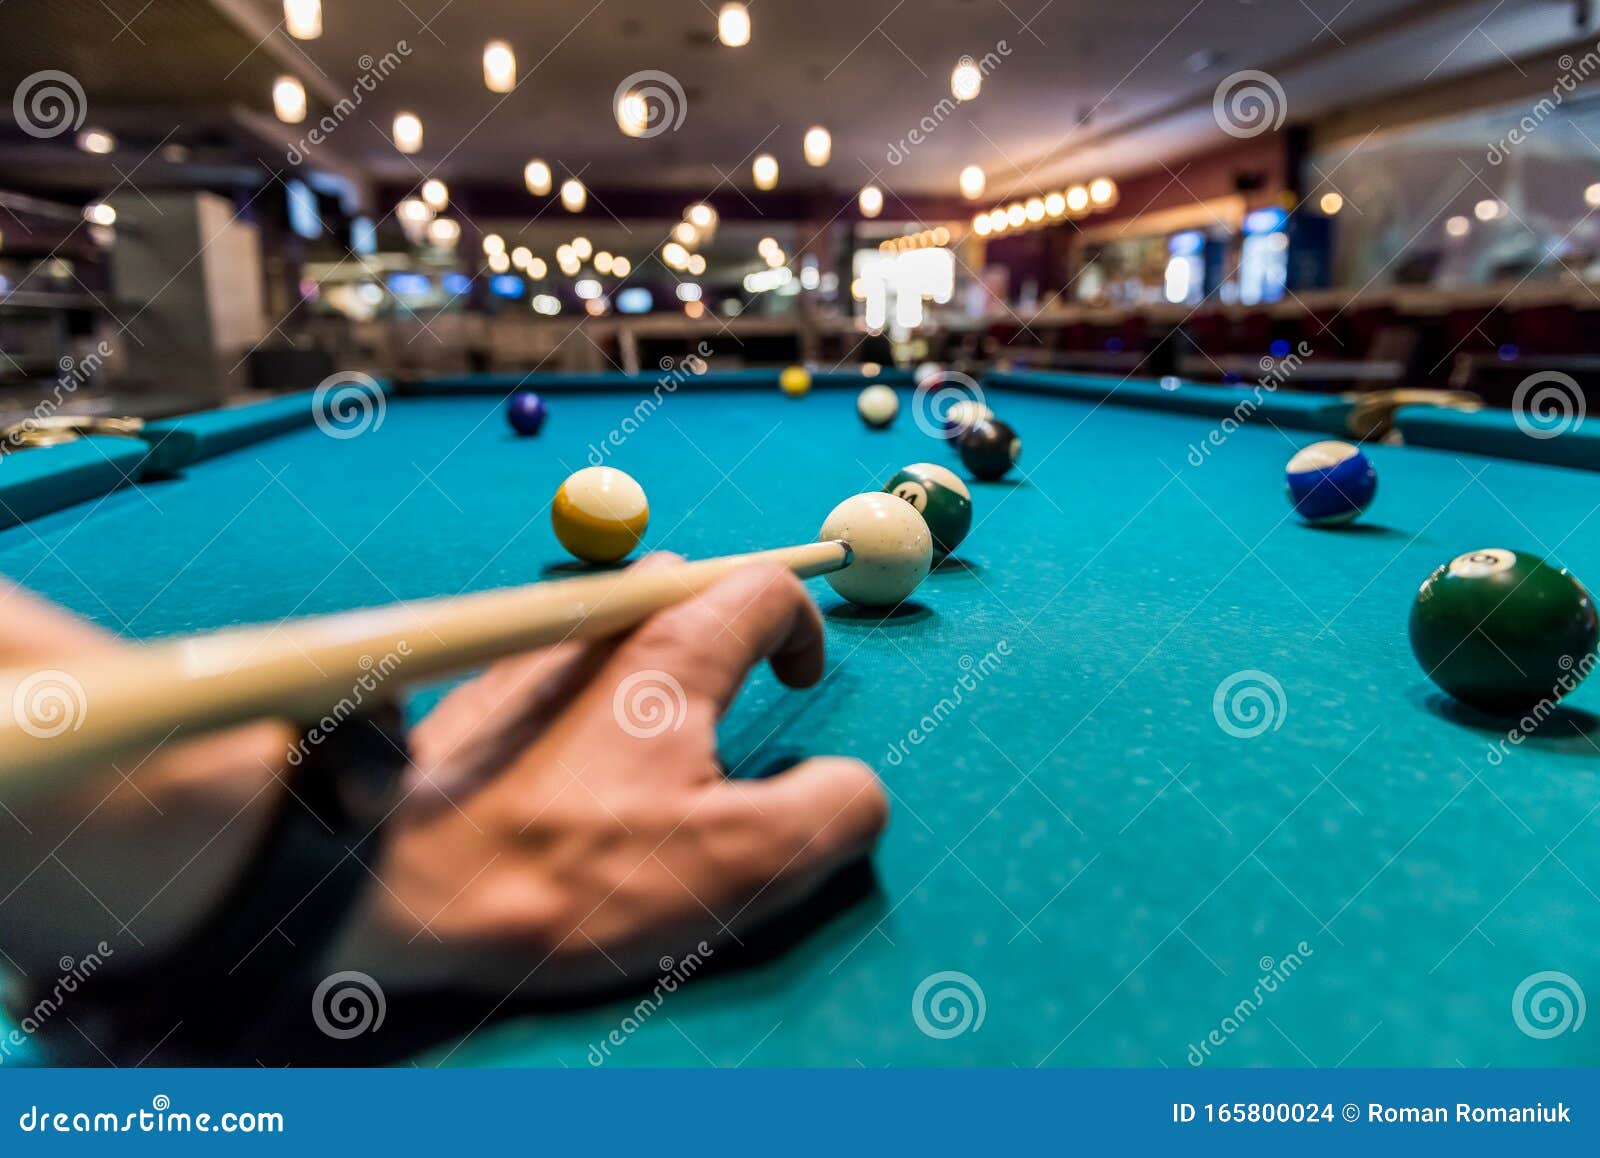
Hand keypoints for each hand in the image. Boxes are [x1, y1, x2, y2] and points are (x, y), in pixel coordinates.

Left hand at [329, 559, 888, 994]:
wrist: (378, 891)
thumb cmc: (568, 876)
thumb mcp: (736, 866)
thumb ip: (830, 813)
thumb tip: (858, 787)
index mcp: (670, 652)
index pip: (764, 587)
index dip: (803, 626)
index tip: (800, 684)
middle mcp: (594, 629)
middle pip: (680, 586)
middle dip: (724, 629)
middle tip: (732, 709)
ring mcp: (522, 656)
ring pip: (606, 624)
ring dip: (645, 662)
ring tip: (645, 750)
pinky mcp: (463, 699)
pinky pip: (545, 668)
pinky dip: (575, 699)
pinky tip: (555, 774)